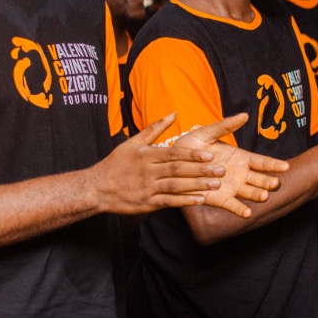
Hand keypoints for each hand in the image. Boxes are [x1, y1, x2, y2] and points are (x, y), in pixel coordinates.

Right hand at [93, 113, 262, 215]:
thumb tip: (173, 113)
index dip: (192, 154)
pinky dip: (184, 201)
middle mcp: (148, 172)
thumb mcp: (132, 143)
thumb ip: (154, 129)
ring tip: (216, 185)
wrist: (97, 188)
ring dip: (197, 186)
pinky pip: (168, 202)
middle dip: (201, 170)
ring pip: (176, 186)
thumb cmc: (116, 163)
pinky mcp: (146, 203)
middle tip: (221, 170)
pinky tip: (200, 200)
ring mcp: (147, 188)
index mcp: (147, 156)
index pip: (173, 154)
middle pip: (178, 170)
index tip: (210, 154)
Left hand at [173, 113, 289, 217]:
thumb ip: (225, 126)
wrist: (172, 164)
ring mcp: (232, 187)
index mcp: (240, 158)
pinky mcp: (220, 199)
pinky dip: (240, 209)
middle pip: (259, 179)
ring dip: (257, 195)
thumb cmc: (191, 146)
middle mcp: (240, 174)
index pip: (261, 162)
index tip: (285, 166)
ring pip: (249, 192)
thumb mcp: (207, 133)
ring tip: (263, 196)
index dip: (273, 164)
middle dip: (268, 182)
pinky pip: (232, 205)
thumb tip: (244, 115)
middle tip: (275, 184)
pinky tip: (247, 213)